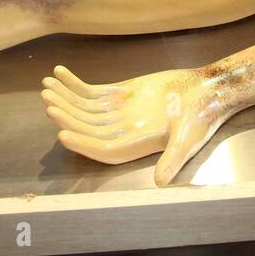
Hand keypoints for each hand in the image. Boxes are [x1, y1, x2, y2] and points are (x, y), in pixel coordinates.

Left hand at [42, 65, 233, 184]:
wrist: (207, 92)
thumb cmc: (201, 117)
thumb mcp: (188, 139)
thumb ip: (173, 159)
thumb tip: (162, 182)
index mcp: (135, 146)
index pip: (101, 149)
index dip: (82, 143)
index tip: (62, 133)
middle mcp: (122, 131)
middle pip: (87, 127)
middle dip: (67, 115)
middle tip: (49, 102)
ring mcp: (119, 112)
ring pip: (84, 108)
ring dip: (65, 98)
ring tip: (47, 86)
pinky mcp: (121, 94)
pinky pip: (91, 91)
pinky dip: (75, 83)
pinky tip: (60, 72)